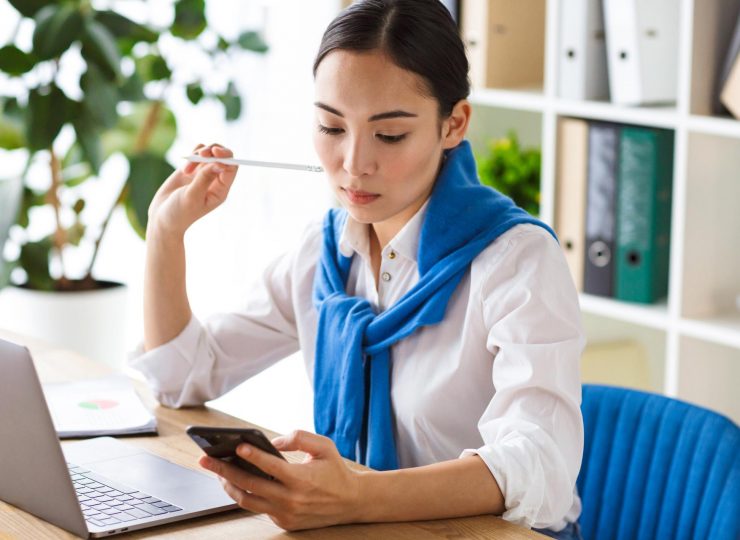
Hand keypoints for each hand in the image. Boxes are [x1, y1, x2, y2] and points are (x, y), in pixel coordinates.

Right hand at [147, 143, 237, 236]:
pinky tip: (185, 168)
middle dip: (214, 151)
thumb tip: (220, 163)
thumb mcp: (192, 196)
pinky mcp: (192, 168)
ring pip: (210, 152)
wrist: (162, 217)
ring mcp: (203, 173)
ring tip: (186, 170)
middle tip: (201, 154)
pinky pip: (198, 153)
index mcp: (220, 190)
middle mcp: (215, 180)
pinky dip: (193, 153)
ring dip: (200, 154)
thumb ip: (205, 179)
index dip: (226, 157)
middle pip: (224, 157)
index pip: (231, 168)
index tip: (215, 153)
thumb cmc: (179, 212)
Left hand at [199, 430, 362, 530]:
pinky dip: (245, 494)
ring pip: (248, 500)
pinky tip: (235, 481)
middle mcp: (291, 499)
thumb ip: (299, 437)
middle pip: (249, 485)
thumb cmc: (335, 470)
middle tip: (206, 459)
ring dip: (228, 485)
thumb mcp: (324, 446)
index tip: (236, 446)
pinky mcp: (284, 522)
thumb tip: (272, 441)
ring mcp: (286, 514)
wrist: (351, 502)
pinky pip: (259, 508)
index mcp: (302, 479)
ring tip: (216, 471)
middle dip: (224, 471)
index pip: (271, 467)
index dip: (252, 456)